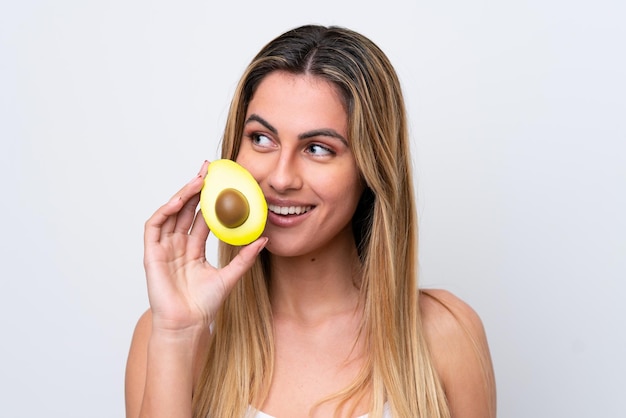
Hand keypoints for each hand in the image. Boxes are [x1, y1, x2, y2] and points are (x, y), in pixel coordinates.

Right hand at [142, 161, 266, 332]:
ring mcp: (164, 248)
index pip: (201, 216)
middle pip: (186, 209)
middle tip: (209, 169)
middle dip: (196, 188)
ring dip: (182, 195)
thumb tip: (264, 238)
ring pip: (171, 213)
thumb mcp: (231, 276)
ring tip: (198, 180)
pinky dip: (165, 211)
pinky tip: (178, 201)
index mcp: (193, 249)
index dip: (210, 199)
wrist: (188, 324)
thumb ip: (245, 257)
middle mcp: (178, 245)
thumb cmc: (205, 305)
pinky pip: (155, 226)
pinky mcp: (151, 254)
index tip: (222, 182)